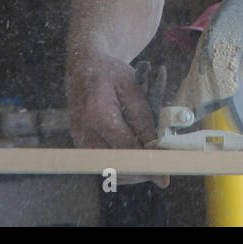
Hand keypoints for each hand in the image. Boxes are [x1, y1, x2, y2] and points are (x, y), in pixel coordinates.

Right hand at [67, 51, 167, 186]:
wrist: (83, 66)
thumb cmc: (111, 73)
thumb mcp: (133, 89)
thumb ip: (144, 119)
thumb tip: (157, 149)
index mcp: (96, 113)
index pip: (125, 147)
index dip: (147, 162)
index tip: (164, 177)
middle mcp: (82, 131)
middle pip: (116, 164)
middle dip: (142, 170)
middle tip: (162, 168)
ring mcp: (79, 140)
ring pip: (110, 169)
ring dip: (133, 169)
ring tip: (151, 158)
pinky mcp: (80, 145)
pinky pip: (105, 163)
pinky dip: (123, 163)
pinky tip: (137, 154)